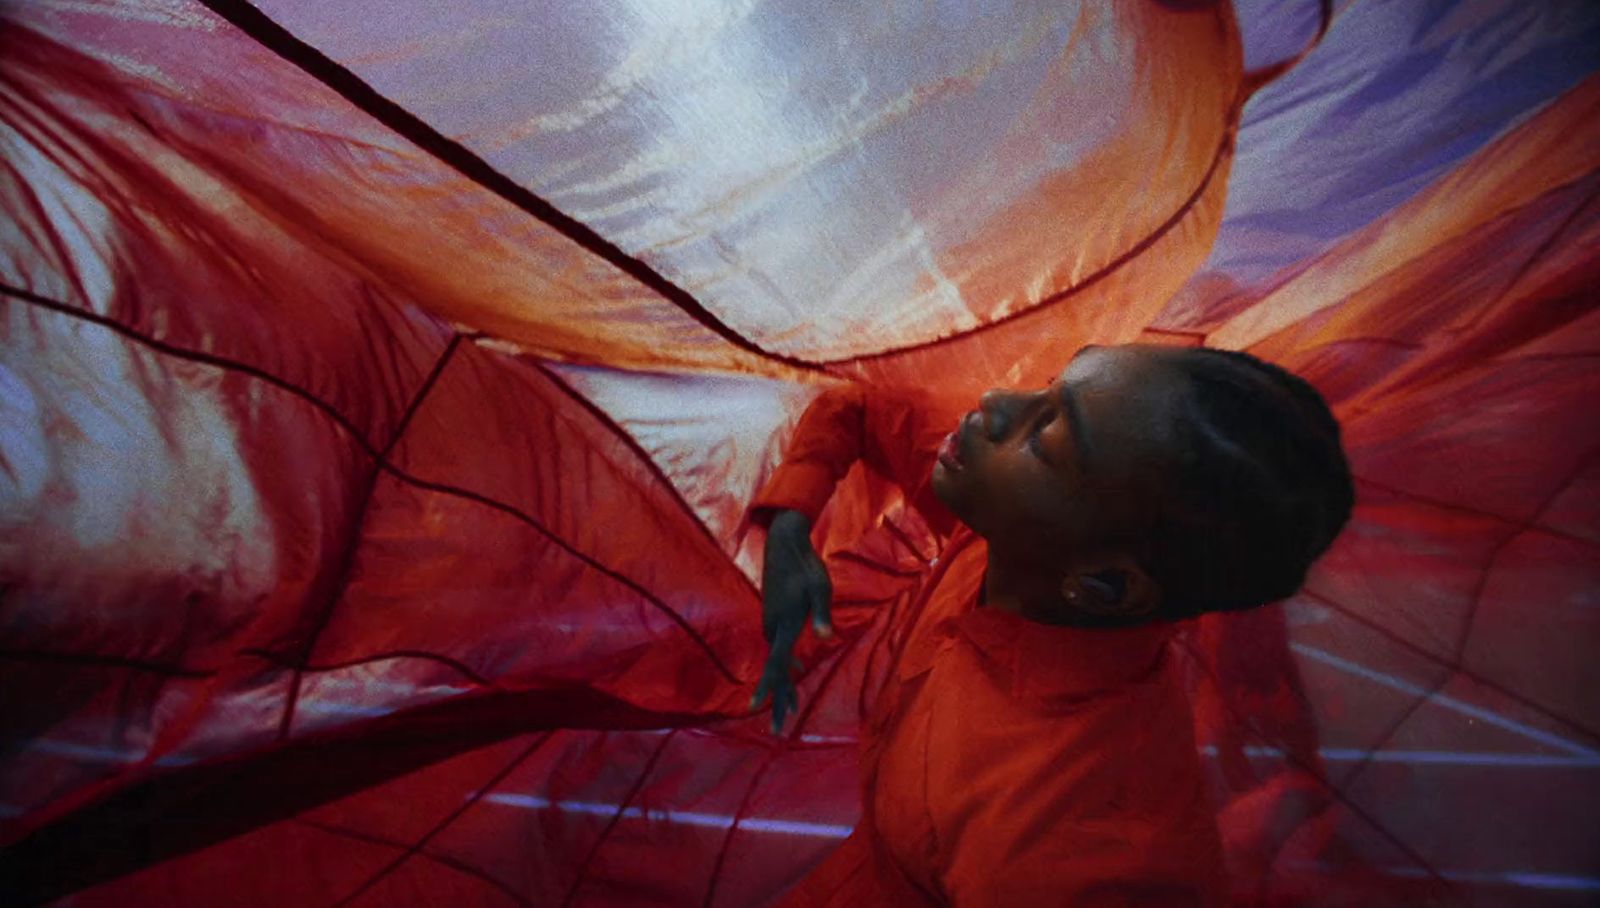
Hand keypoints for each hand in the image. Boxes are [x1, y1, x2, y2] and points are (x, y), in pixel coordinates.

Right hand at [751, 509, 832, 734]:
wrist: (785, 544)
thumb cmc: (807, 567)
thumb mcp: (821, 589)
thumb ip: (821, 614)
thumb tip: (826, 636)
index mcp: (783, 625)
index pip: (775, 663)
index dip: (768, 687)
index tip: (757, 708)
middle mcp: (773, 628)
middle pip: (774, 671)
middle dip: (777, 701)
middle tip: (779, 731)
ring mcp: (771, 623)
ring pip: (776, 662)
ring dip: (783, 686)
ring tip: (792, 710)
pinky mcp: (774, 617)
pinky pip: (778, 650)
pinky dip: (787, 665)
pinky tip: (799, 669)